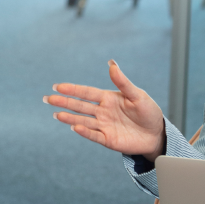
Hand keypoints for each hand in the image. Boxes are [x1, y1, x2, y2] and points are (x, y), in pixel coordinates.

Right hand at [44, 60, 165, 161]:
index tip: (58, 86)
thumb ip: (123, 82)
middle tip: (48, 99)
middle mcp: (103, 112)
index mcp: (108, 99)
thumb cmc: (148, 112)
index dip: (73, 89)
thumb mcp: (137, 95)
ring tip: (56, 114)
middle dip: (64, 102)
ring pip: (83, 120)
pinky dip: (85, 132)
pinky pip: (94, 135)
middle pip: (80, 106)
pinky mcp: (108, 139)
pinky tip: (75, 127)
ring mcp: (104, 126)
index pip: (87, 93)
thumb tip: (111, 64)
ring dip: (70, 118)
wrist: (157, 133)